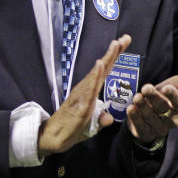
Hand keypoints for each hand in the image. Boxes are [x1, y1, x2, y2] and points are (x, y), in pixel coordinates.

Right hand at [37, 34, 130, 156]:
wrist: (53, 138)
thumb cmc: (71, 129)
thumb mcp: (91, 126)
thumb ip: (101, 119)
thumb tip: (108, 118)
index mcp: (90, 91)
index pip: (105, 72)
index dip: (114, 58)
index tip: (124, 42)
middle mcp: (86, 90)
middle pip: (102, 69)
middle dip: (114, 53)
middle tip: (125, 38)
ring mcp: (83, 97)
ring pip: (97, 75)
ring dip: (106, 60)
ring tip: (115, 46)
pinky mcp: (81, 107)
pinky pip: (89, 89)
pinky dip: (95, 76)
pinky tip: (100, 65)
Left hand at [126, 59, 177, 144]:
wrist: (149, 114)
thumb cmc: (164, 96)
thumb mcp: (175, 85)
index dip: (174, 96)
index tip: (166, 87)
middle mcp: (172, 120)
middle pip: (164, 110)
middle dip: (154, 98)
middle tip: (146, 87)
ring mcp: (159, 129)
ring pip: (151, 119)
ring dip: (143, 107)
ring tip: (136, 97)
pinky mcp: (146, 134)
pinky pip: (141, 128)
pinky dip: (135, 118)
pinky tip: (131, 109)